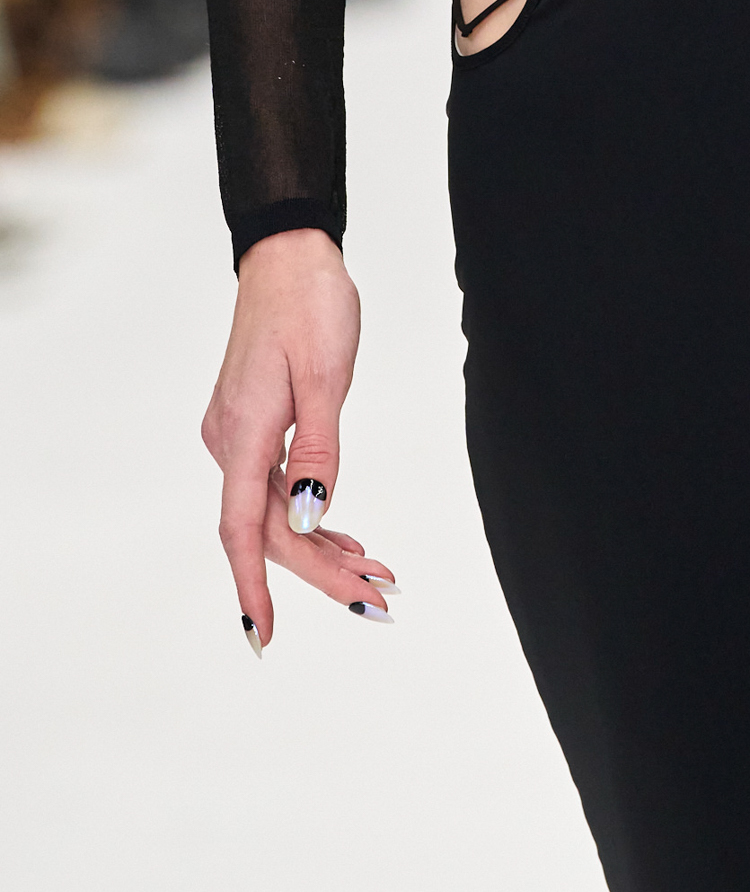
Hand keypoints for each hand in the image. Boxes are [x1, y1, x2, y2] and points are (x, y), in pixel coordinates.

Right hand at [201, 228, 394, 653]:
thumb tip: (311, 516)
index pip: (243, 529)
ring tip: (375, 577)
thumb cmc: (310, 304)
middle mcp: (230, 440)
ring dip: (323, 547)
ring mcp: (238, 433)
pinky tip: (345, 535)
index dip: (253, 587)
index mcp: (242, 432)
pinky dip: (313, 516)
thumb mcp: (326, 374)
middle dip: (321, 570)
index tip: (265, 635)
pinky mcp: (252, 424)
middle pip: (269, 528)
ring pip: (276, 511)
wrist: (289, 256)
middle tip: (377, 600)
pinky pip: (277, 486)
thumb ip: (318, 448)